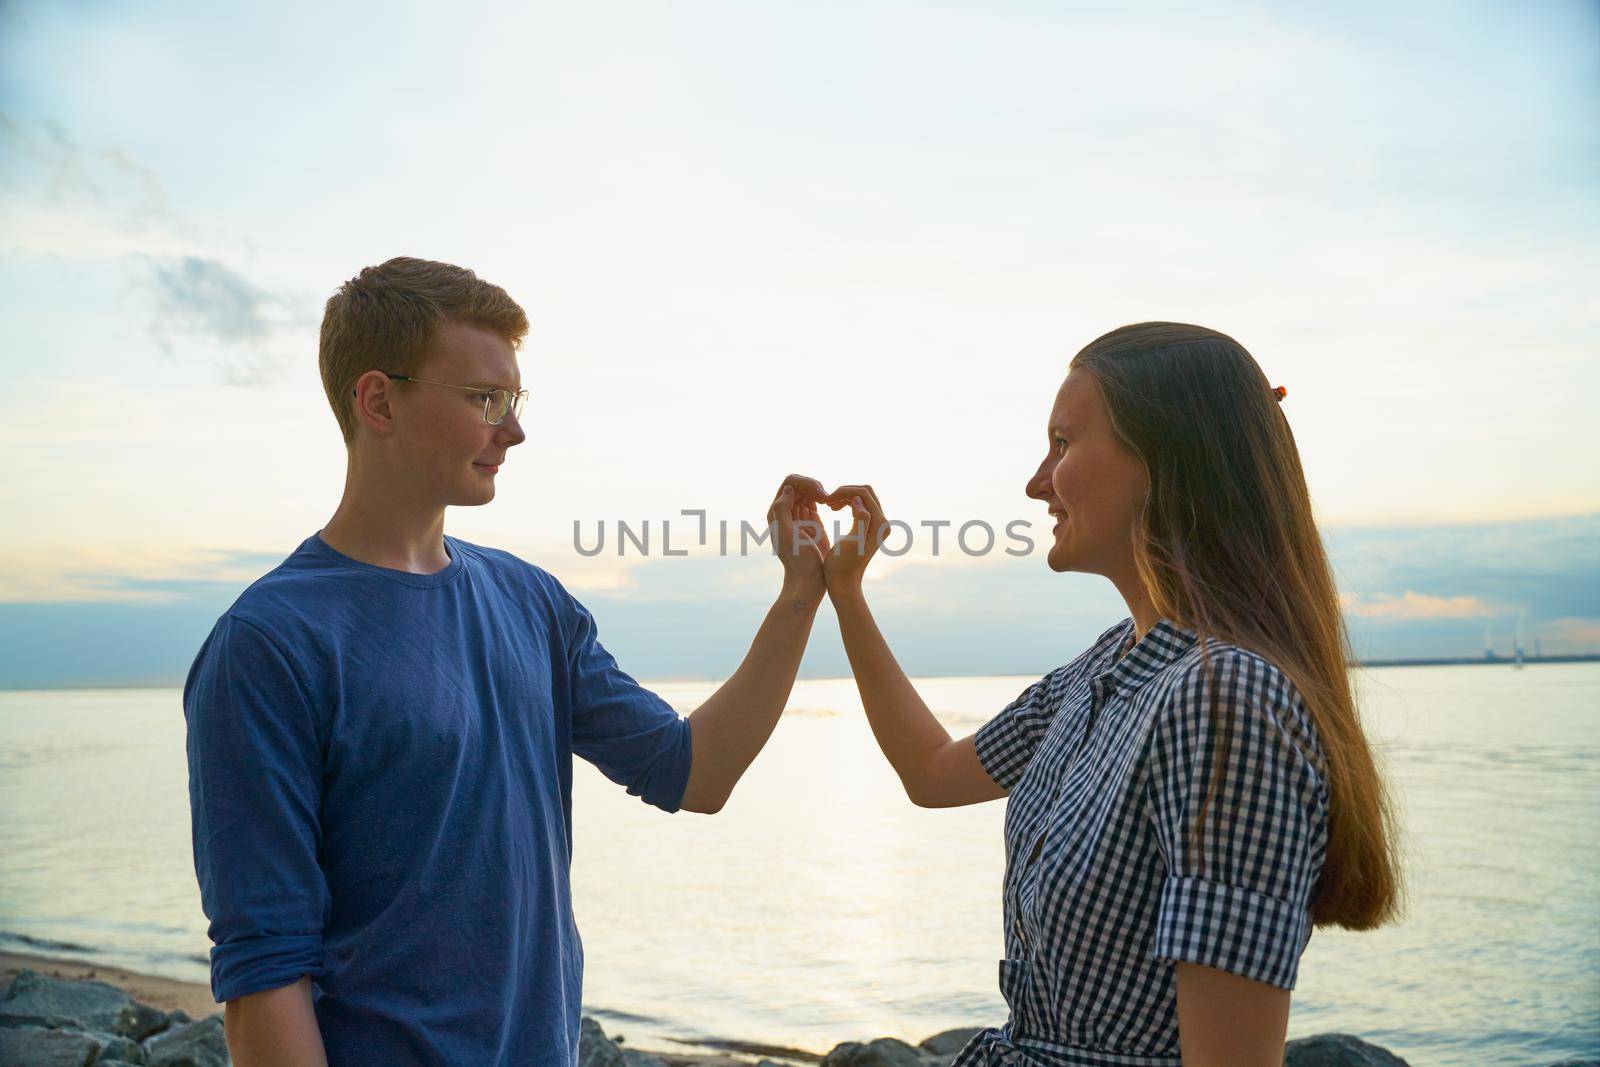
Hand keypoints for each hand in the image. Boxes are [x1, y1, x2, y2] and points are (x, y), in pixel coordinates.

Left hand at [767, 474, 830, 596]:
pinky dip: (825, 498)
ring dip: (820, 491)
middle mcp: (786, 511)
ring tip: (831, 501)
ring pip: (808, 491)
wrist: (808, 580)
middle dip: (815, 486)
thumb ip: (782, 510)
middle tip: (828, 497)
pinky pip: (816, 501)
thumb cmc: (798, 559)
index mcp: (777, 512)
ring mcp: (799, 516)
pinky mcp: (812, 521)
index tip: (820, 494)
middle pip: (800, 484)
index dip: (806, 483)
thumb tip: (789, 489)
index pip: (790, 483)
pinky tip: (832, 505)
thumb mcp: (786, 534)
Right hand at [822, 483, 887, 593]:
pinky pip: (860, 506)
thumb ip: (859, 520)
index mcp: (879, 524)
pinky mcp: (870, 528)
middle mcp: (883, 523)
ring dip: (845, 496)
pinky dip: (847, 503)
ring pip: (862, 497)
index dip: (844, 491)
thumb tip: (859, 500)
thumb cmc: (842, 566)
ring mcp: (877, 525)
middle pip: (866, 492)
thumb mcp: (851, 543)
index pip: (864, 493)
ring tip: (829, 505)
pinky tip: (834, 510)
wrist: (844, 584)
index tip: (827, 500)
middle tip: (828, 501)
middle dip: (845, 491)